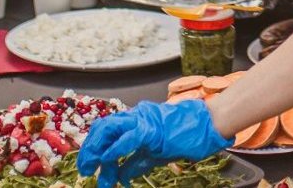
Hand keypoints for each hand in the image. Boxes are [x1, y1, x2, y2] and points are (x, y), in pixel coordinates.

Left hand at [77, 98, 230, 187]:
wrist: (208, 125)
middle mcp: (136, 116)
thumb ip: (137, 162)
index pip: (107, 129)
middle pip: (102, 127)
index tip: (89, 165)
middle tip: (84, 169)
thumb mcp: (156, 154)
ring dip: (95, 149)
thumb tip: (122, 176)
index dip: (94, 147)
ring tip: (90, 168)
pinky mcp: (152, 129)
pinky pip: (127, 139)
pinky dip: (113, 150)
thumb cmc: (187, 136)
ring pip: (108, 129)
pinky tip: (106, 161)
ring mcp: (143, 120)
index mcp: (137, 120)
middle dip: (89, 149)